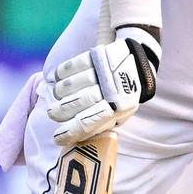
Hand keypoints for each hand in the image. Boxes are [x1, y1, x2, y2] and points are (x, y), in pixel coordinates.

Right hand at [46, 27, 160, 145]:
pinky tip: (58, 78)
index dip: (70, 132)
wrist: (139, 66)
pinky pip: (74, 64)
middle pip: (79, 102)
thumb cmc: (122, 96)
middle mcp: (111, 90)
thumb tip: (74, 136)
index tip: (57, 137)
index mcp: (117, 109)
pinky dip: (62, 72)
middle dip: (60, 111)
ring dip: (60, 91)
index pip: (89, 123)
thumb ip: (100, 124)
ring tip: (58, 95)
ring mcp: (104, 71)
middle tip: (53, 113)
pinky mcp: (99, 56)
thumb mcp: (118, 114)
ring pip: (73, 84)